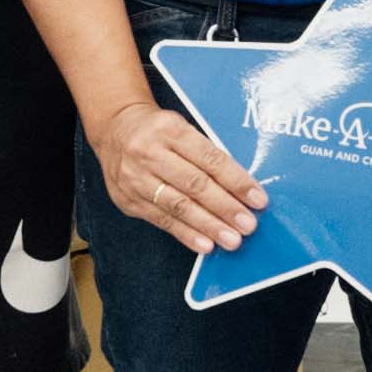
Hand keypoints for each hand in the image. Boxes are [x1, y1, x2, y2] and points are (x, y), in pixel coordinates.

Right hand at [91, 93, 264, 254]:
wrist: (114, 129)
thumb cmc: (158, 130)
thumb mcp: (181, 127)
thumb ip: (207, 153)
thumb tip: (241, 189)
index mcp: (169, 129)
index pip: (209, 159)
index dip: (236, 181)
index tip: (257, 199)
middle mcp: (149, 152)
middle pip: (194, 184)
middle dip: (225, 208)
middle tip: (248, 225)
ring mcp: (135, 178)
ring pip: (178, 206)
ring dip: (208, 226)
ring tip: (231, 239)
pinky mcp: (128, 200)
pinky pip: (162, 220)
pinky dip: (186, 234)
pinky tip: (205, 244)